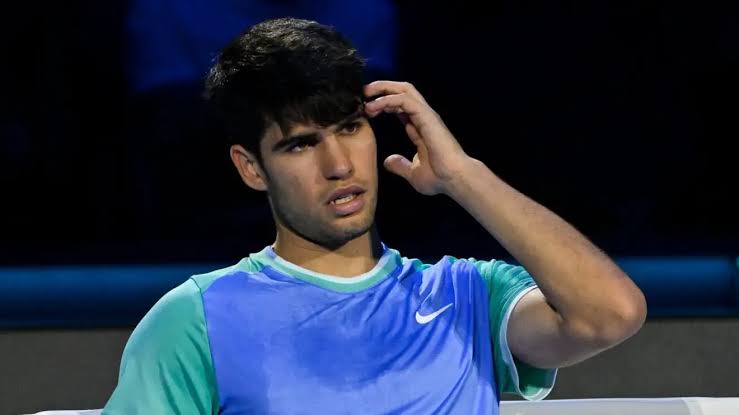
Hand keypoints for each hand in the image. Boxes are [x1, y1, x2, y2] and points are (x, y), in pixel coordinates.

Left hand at [364, 81, 471, 195]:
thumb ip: (401, 166)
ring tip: (366, 93)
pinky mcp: (426, 116)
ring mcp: (426, 115)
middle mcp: (423, 117)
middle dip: (383, 88)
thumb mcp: (413, 173)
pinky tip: (374, 106)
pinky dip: (388, 100)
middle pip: (402, 91)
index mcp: (420, 127)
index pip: (400, 106)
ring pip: (404, 90)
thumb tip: (388, 162)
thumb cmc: (440, 177)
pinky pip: (404, 100)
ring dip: (383, 89)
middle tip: (364, 92)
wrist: (454, 179)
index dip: (384, 103)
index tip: (367, 109)